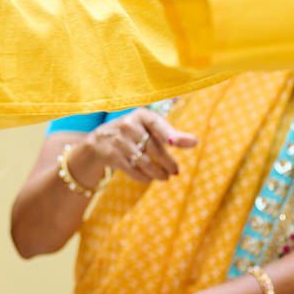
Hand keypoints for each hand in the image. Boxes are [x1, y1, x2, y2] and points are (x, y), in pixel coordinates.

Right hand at [77, 109, 197, 184]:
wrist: (98, 141)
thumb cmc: (132, 133)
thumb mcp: (147, 128)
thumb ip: (170, 134)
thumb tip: (195, 141)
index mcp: (140, 115)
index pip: (158, 124)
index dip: (171, 134)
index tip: (188, 143)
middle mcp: (128, 125)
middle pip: (154, 148)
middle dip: (168, 162)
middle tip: (176, 171)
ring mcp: (119, 140)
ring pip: (144, 161)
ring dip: (158, 173)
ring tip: (165, 177)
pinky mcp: (112, 155)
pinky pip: (133, 170)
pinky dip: (144, 177)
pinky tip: (150, 179)